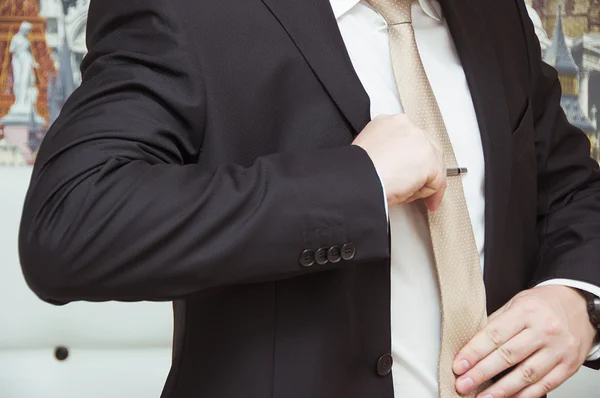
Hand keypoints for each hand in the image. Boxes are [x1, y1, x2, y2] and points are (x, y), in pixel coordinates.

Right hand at [352, 114, 445, 210]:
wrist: (356, 180)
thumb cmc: (357, 172)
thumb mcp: (370, 152)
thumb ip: (388, 153)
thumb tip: (400, 168)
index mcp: (388, 122)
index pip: (409, 140)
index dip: (410, 161)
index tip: (406, 174)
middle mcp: (406, 126)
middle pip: (428, 149)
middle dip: (423, 171)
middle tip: (414, 189)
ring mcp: (420, 141)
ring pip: (433, 165)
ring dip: (423, 183)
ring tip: (405, 195)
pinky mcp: (429, 159)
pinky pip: (436, 181)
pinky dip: (427, 194)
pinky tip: (409, 197)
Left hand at [453, 285, 595, 396]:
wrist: (579, 305)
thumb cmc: (542, 304)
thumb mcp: (516, 302)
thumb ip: (496, 322)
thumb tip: (472, 345)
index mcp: (526, 311)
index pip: (494, 335)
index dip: (474, 352)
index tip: (458, 366)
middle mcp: (545, 330)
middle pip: (508, 356)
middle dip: (481, 373)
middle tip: (463, 384)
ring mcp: (559, 349)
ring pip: (526, 374)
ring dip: (502, 390)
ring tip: (483, 397)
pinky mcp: (570, 365)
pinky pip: (545, 385)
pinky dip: (525, 395)